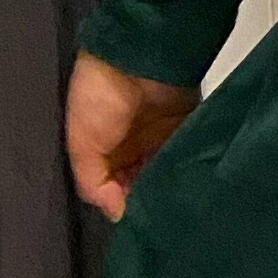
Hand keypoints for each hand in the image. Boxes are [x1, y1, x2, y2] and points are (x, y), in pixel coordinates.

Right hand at [66, 49, 199, 222]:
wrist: (136, 54)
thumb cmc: (100, 94)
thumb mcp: (81, 144)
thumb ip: (94, 183)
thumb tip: (116, 213)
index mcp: (103, 152)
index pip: (115, 189)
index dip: (125, 205)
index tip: (140, 222)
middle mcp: (134, 146)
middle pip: (145, 181)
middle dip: (153, 196)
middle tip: (166, 214)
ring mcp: (163, 134)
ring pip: (169, 170)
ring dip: (174, 183)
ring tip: (182, 202)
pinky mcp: (188, 123)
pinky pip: (190, 151)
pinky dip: (191, 164)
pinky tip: (196, 181)